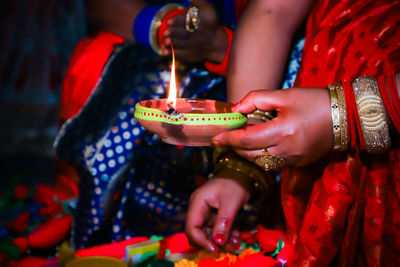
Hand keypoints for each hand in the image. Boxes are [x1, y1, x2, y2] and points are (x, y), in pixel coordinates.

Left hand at [161, 0, 227, 62]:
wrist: (216, 44)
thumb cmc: (210, 25)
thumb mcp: (209, 11)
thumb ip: (199, 2)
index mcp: (199, 23)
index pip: (187, 21)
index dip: (177, 21)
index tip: (168, 22)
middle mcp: (196, 35)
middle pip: (184, 34)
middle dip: (173, 33)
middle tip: (165, 32)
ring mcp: (193, 46)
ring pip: (181, 45)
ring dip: (172, 43)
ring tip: (165, 41)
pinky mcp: (190, 55)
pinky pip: (180, 55)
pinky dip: (172, 54)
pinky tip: (164, 51)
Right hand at [185, 169, 250, 252]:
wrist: (241, 172)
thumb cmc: (235, 183)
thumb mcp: (231, 202)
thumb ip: (224, 222)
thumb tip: (218, 242)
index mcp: (197, 202)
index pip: (191, 227)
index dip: (201, 241)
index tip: (216, 249)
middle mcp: (198, 208)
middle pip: (198, 232)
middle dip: (212, 242)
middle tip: (228, 248)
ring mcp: (205, 212)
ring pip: (208, 233)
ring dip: (221, 240)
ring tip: (236, 244)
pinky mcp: (213, 214)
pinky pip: (216, 229)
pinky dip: (225, 234)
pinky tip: (236, 237)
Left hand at [212, 88, 332, 165]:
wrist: (346, 115)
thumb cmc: (314, 101)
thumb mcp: (284, 95)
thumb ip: (256, 99)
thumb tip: (236, 110)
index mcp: (282, 132)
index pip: (247, 140)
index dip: (229, 139)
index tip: (215, 138)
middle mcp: (287, 150)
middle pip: (250, 154)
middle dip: (235, 147)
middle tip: (227, 137)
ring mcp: (293, 159)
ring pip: (260, 162)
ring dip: (247, 153)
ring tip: (241, 140)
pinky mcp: (298, 163)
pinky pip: (272, 163)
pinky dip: (261, 155)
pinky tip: (259, 144)